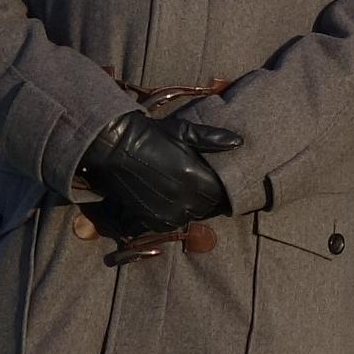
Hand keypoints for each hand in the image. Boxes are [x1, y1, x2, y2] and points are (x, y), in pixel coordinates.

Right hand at [80, 112, 240, 233]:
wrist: (114, 147)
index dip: (221, 188)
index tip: (216, 181)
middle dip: (207, 198)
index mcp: (195, 176)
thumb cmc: (150, 135)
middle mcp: (183, 198)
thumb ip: (211, 139)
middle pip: (207, 207)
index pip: (220, 193)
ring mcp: (166, 210)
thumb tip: (238, 142)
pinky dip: (174, 215)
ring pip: (190, 216)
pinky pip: (171, 223)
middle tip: (200, 187)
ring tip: (185, 194)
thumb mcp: (182, 131)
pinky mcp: (151, 218)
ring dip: (191, 208)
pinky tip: (169, 202)